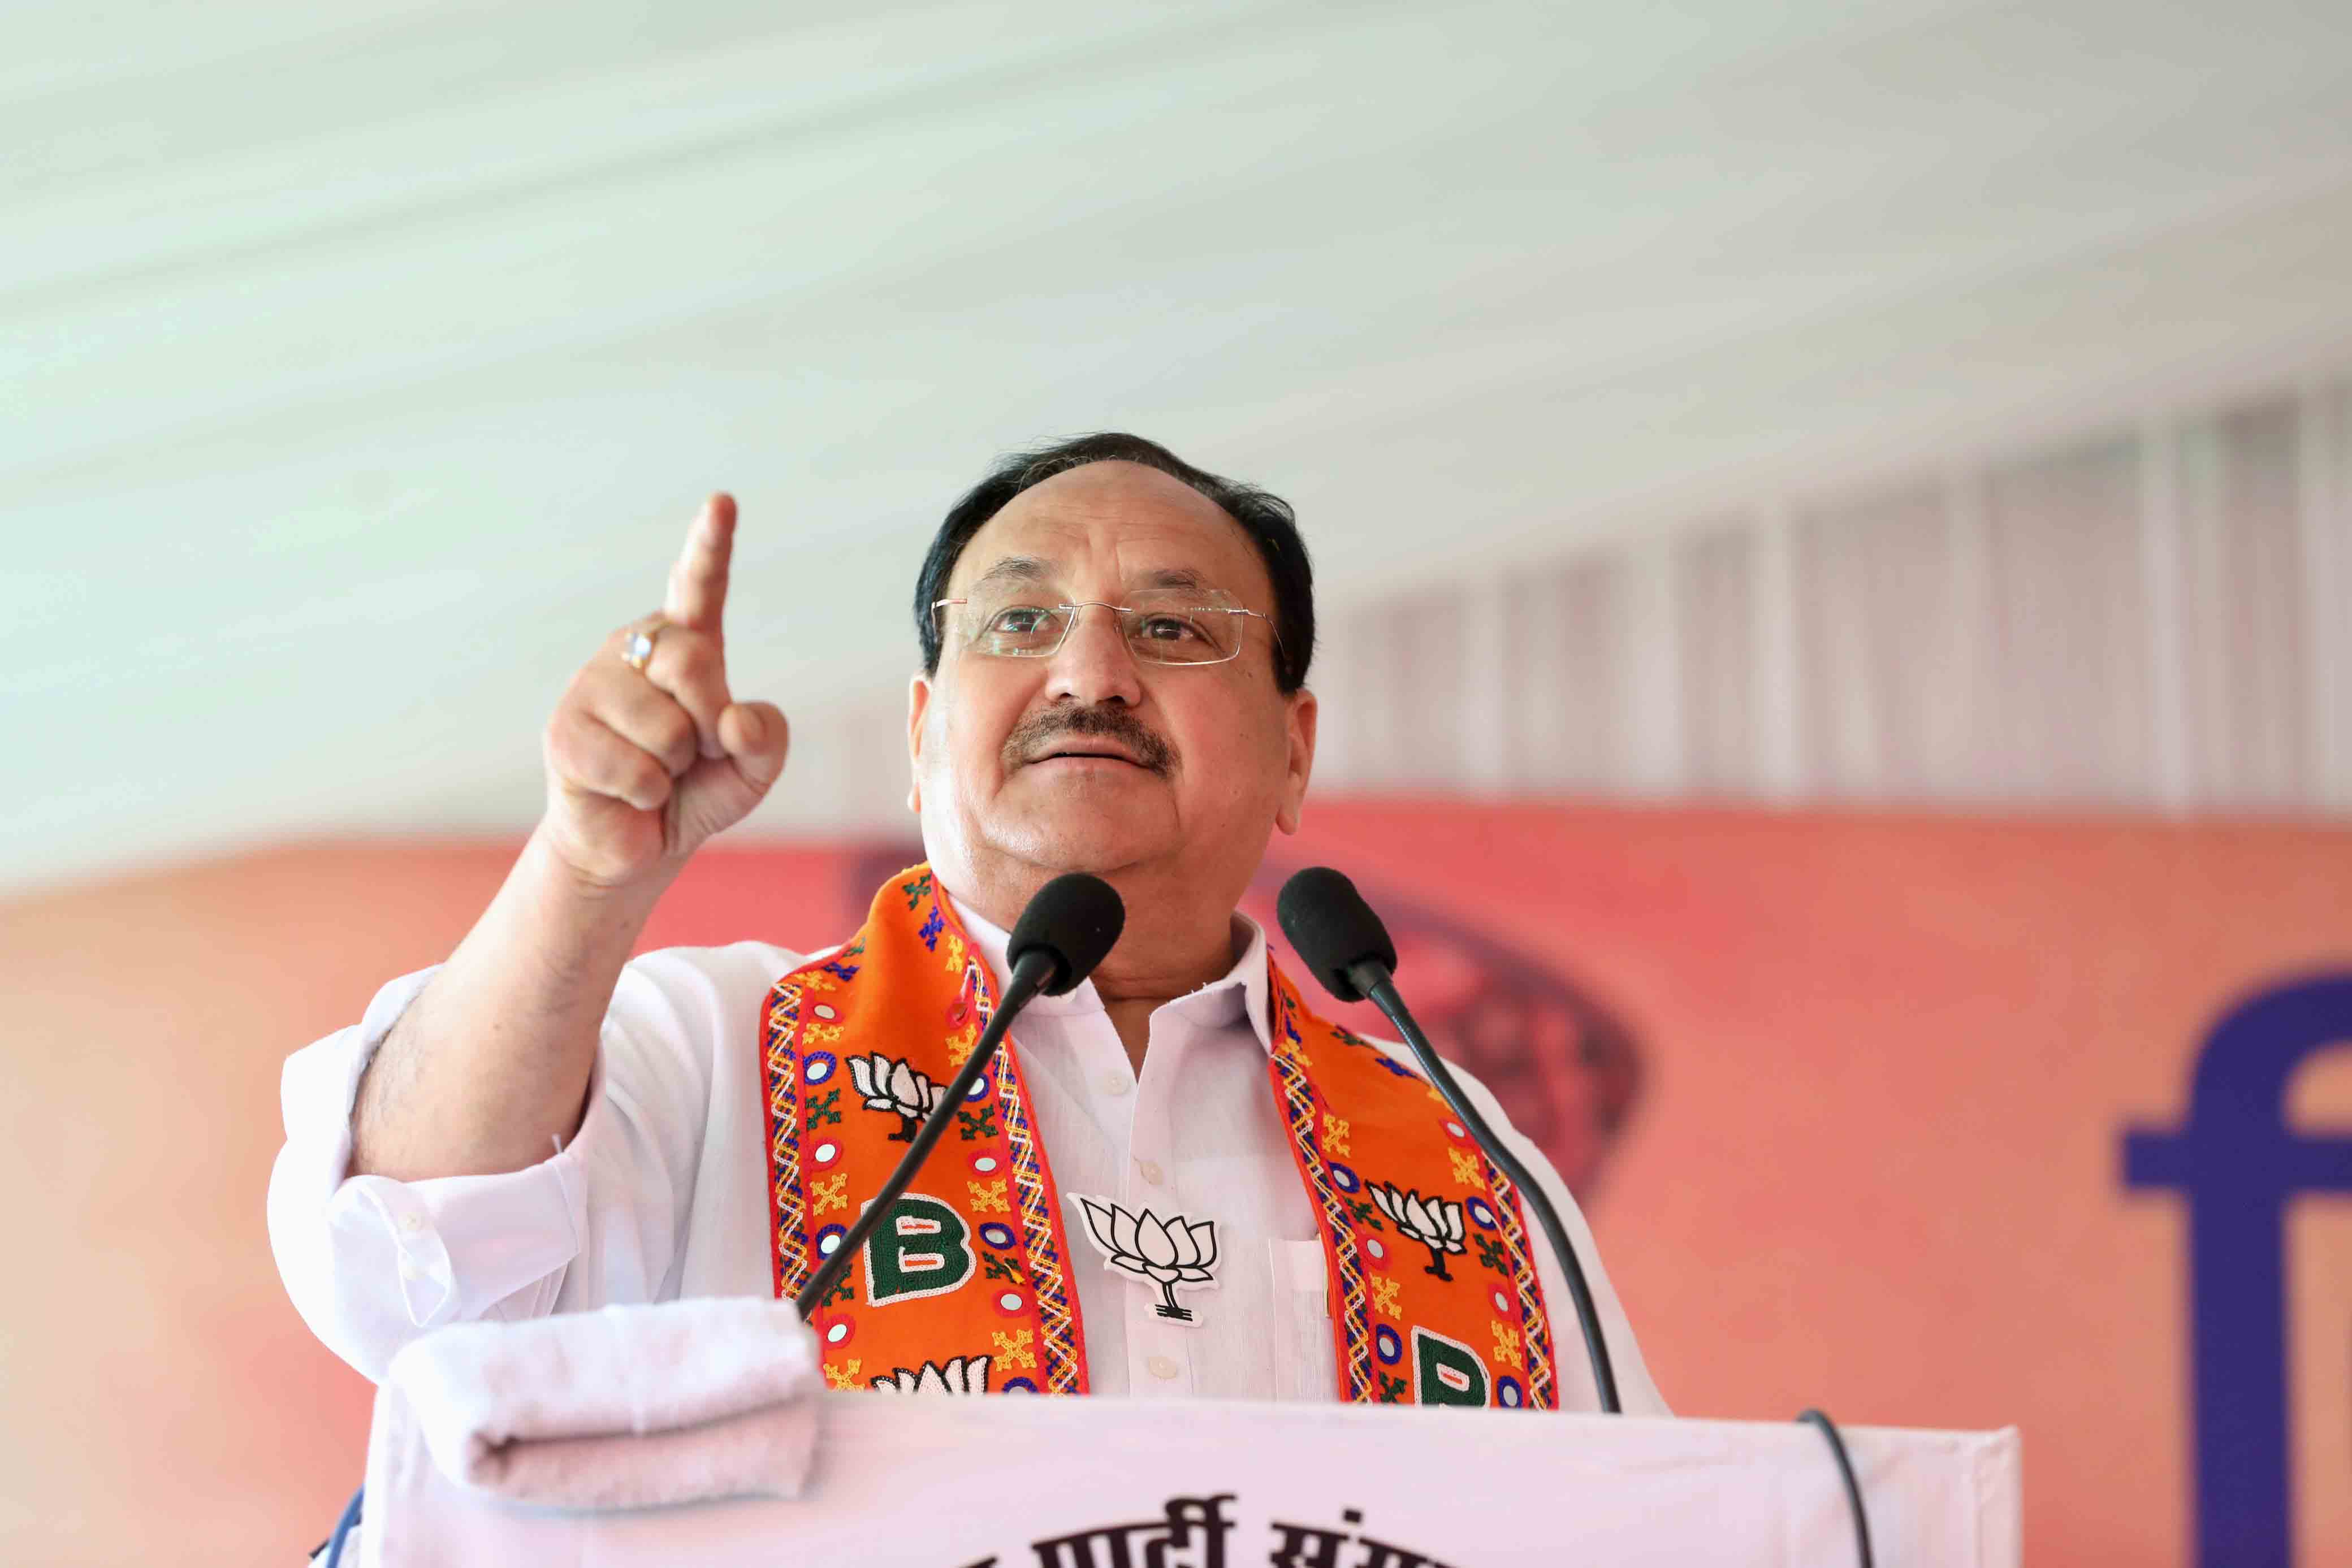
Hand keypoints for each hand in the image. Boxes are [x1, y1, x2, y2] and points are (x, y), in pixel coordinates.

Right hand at [539, 495, 789, 888]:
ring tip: (655, 771)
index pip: (699, 587)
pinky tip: (626, 792)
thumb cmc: (695, 791)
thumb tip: (735, 719)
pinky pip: (637, 769)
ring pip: (668, 727)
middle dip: (711, 723)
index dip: (709, 546)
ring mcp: (592, 686)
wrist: (636, 843)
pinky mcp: (565, 732)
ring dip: (676, 767)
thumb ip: (766, 739)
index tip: (722, 503)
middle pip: (695, 664)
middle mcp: (634, 650)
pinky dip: (647, 794)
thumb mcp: (752, 768)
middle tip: (694, 752)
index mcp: (684, 644)